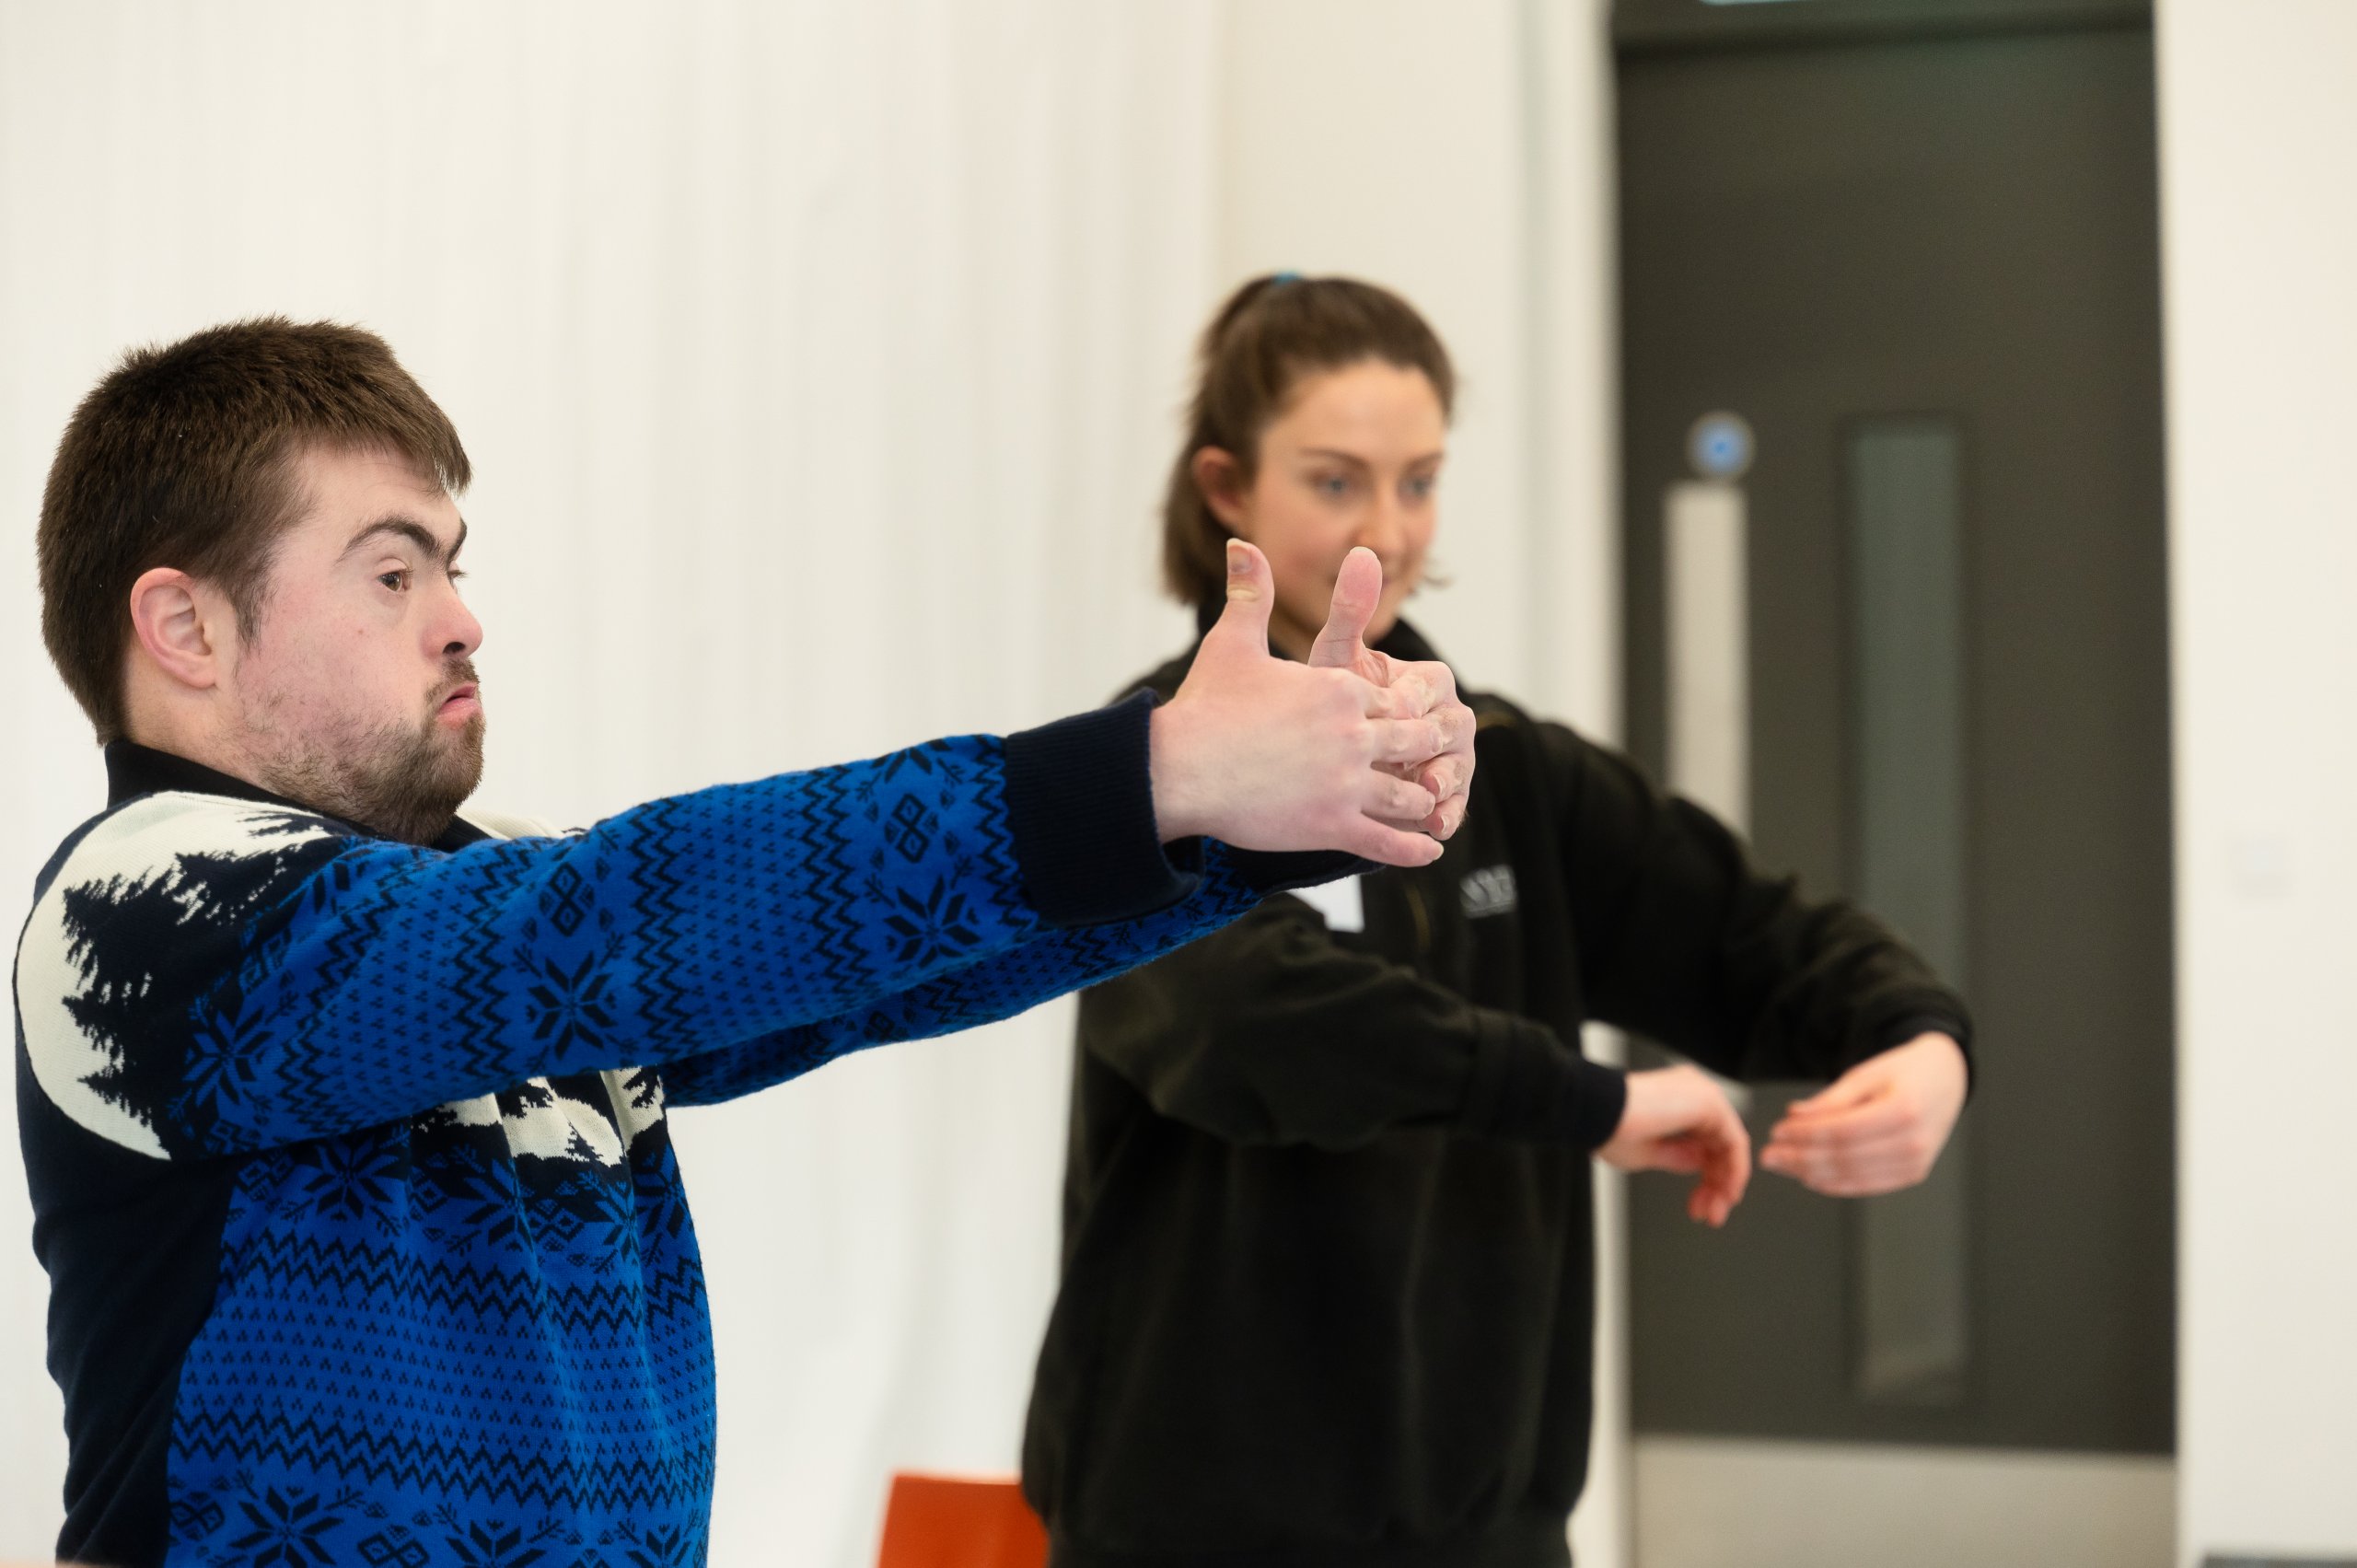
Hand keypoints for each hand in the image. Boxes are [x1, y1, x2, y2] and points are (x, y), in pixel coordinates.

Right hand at [1149, 541, 1468, 865]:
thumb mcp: (1233, 642)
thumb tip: (1241, 544)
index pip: (1393, 699)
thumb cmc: (1205, 708)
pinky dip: (1414, 849)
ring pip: (1407, 793)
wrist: (1179, 769)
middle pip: (1412, 740)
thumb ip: (1250, 594)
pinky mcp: (1332, 826)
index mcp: (1338, 689)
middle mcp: (1352, 733)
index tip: (1418, 717)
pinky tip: (1430, 851)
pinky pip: (1388, 842)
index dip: (1405, 710)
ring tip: (1435, 804)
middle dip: (1430, 747)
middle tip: (1446, 753)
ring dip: (1423, 799)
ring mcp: (1346, 783)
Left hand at [1306, 547, 1474, 839]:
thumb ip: (1350, 608)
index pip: (1429, 686)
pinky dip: (1446, 817)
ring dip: (1446, 785)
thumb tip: (1363, 551)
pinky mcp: (1441, 796)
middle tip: (1413, 755)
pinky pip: (1452, 807)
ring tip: (1429, 798)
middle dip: (1434, 746)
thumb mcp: (1336, 658)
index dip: (1409, 700)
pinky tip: (1433, 829)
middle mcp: (1446, 716)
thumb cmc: (1332, 697)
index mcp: (1426, 681)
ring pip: (1458, 771)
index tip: (1388, 710)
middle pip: (1453, 730)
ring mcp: (1449, 759)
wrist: (1323, 751)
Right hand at [1596, 1064, 1751, 1227]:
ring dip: (1725, 1183)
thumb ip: (1680, 1156)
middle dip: (1716, 1186)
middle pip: (1720, 1147)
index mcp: (1678, 1101)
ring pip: (1730, 1146)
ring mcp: (1703, 1095)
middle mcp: (1694, 1093)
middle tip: (1710, 1214)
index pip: (1706, 1144)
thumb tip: (1700, 1166)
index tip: (1699, 1205)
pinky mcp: (1709, 1102)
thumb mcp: (1651, 1152)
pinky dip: (1734, 1170)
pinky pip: (1735, 1142)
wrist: (1597, 1113)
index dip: (1706, 1179)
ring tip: (1714, 1211)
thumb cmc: (1610, 1128)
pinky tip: (1725, 1192)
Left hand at [1760, 1033, 1966, 1196]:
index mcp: (1903, 1110)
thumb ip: (1831, 1099)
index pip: (1842, 1131)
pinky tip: (1809, 1176)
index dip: (1805, 1135)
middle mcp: (1913, 1142)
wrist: (1945, 1080)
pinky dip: (1835, 1184)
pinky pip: (1867, 1185)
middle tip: (1768, 1155)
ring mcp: (1916, 1163)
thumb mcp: (1866, 1073)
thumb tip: (1793, 1117)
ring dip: (1811, 1173)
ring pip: (1852, 1176)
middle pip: (1844, 1158)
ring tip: (1783, 1165)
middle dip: (1800, 1158)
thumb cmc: (1902, 1072)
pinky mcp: (1913, 1174)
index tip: (1776, 1131)